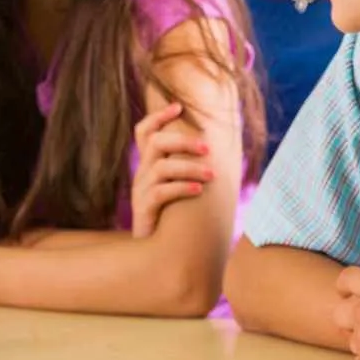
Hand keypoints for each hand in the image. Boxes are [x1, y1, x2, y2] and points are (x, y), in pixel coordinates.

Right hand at [130, 102, 212, 237]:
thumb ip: (187, 169)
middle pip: (155, 144)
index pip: (143, 132)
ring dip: (189, 167)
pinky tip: (200, 190)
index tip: (178, 106)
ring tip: (212, 174)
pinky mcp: (144, 210)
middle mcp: (142, 174)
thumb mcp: (176, 188)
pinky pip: (161, 193)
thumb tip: (218, 151)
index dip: (158, 117)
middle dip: (182, 141)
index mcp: (148, 165)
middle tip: (207, 148)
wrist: (155, 252)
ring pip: (161, 168)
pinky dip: (182, 188)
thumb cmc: (172, 217)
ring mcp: (141, 192)